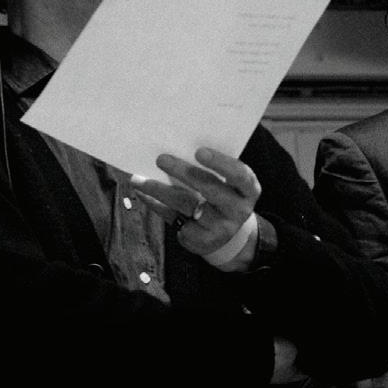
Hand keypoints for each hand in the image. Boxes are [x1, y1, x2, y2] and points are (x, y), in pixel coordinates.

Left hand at [130, 147, 259, 257]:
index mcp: (248, 189)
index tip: (199, 152)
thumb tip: (173, 146)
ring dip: (160, 190)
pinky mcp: (202, 241)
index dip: (220, 163)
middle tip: (161, 159)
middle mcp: (238, 210)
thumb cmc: (222, 197)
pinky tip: (143, 195)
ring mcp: (221, 228)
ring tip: (138, 179)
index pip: (239, 174)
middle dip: (183, 172)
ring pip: (187, 204)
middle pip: (210, 189)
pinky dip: (156, 205)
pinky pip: (175, 219)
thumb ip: (210, 168)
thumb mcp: (226, 183)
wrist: (227, 237)